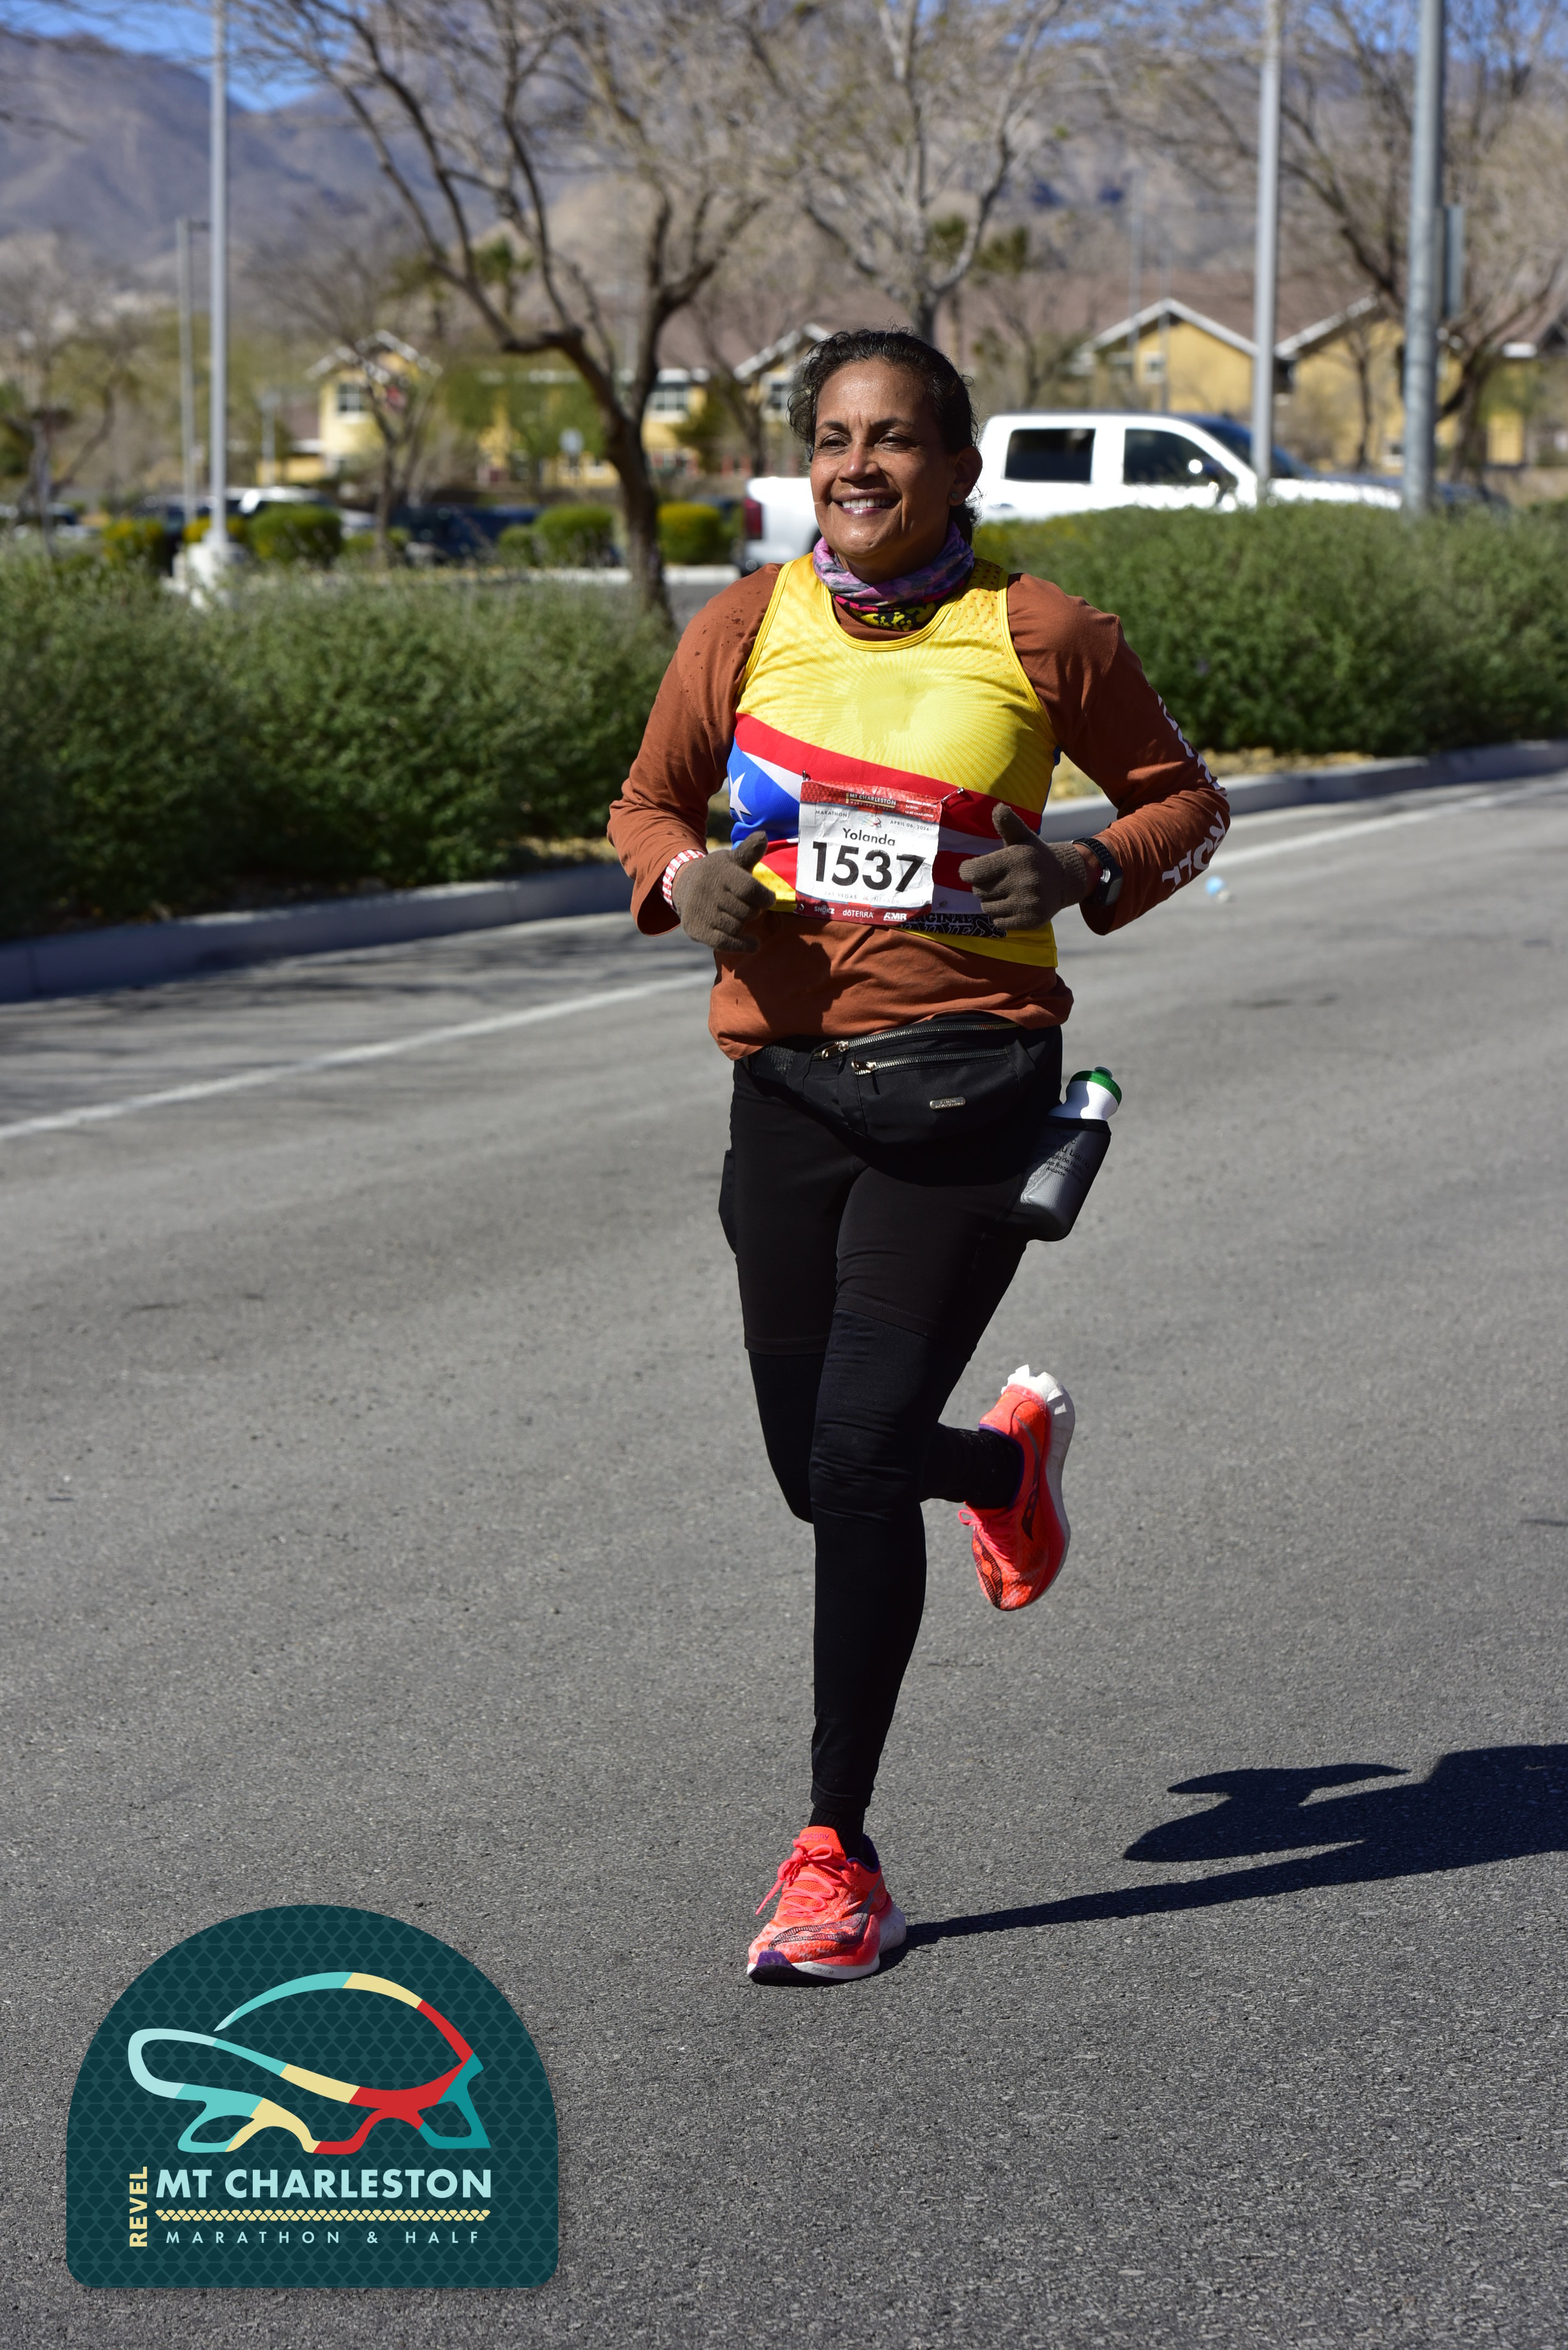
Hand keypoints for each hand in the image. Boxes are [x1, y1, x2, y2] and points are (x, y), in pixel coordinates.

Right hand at [671, 829, 774, 953]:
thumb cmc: (717, 873)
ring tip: (741, 916)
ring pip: (737, 927)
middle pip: (746, 911)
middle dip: (753, 910)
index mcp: (720, 872)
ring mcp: (701, 912)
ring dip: (744, 923)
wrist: (684, 886)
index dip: (764, 897)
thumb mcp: (731, 860)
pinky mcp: (697, 930)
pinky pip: (725, 943)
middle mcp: (709, 892)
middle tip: (750, 906)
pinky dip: (742, 945)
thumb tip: (763, 836)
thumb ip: (749, 852)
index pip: (749, 888)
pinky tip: (753, 943)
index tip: (768, 899)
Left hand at [958, 805, 1095, 933]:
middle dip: (983, 885)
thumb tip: (998, 808)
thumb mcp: (1022, 837)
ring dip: (992, 902)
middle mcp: (1024, 881)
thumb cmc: (1034, 857)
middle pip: (978, 891)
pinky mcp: (1031, 920)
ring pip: (987, 908)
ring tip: (1009, 892)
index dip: (968, 872)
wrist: (1065, 879)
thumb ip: (1007, 823)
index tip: (973, 870)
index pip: (972, 873)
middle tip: (1000, 879)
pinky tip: (1015, 905)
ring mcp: (1029, 902)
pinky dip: (1002, 916)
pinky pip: (998, 923)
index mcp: (1017, 859)